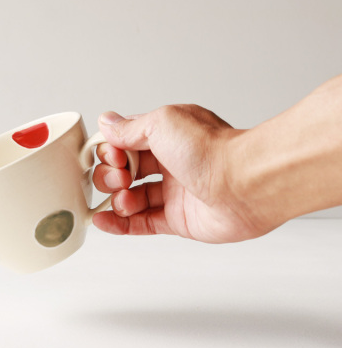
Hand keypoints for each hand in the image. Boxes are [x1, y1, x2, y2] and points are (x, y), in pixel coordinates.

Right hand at [92, 105, 272, 242]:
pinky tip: (102, 220)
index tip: (112, 156)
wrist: (245, 184)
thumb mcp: (161, 123)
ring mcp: (174, 193)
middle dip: (112, 175)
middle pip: (125, 172)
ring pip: (131, 199)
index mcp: (166, 137)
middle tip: (121, 178)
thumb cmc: (211, 150)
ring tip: (123, 199)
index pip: (125, 144)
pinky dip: (118, 224)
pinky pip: (141, 223)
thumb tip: (107, 123)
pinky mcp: (178, 220)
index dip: (111, 151)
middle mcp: (170, 164)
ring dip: (116, 199)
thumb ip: (130, 127)